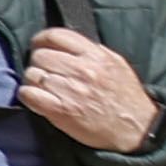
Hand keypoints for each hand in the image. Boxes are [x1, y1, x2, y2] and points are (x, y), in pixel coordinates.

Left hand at [22, 28, 159, 153]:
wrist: (138, 130)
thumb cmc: (126, 97)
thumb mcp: (116, 64)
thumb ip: (91, 50)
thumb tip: (65, 43)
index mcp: (95, 55)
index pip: (56, 35)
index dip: (42, 40)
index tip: (40, 47)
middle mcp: (82, 70)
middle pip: (40, 55)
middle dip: (38, 62)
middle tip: (44, 72)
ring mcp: (70, 90)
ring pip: (33, 74)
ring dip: (33, 80)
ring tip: (42, 87)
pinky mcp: (62, 111)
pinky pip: (29, 95)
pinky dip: (27, 95)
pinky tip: (35, 99)